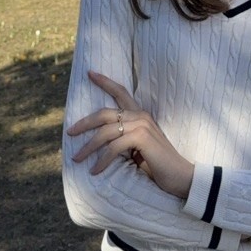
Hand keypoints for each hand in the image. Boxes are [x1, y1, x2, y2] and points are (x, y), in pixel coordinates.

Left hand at [67, 70, 194, 199]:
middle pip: (104, 113)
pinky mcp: (142, 137)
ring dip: (88, 147)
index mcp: (140, 115)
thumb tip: (99, 143)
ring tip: (77, 158)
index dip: (105, 81)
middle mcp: (140, 116)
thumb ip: (123, 140)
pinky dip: (102, 160)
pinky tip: (95, 171)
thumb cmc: (159, 166)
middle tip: (69, 132)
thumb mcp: (137, 149)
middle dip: (84, 122)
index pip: (121, 91)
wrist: (181, 178)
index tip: (90, 73)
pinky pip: (114, 147)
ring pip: (105, 132)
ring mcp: (142, 125)